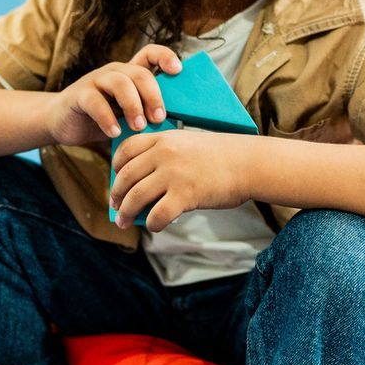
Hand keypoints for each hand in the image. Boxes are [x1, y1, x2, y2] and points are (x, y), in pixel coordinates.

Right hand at [43, 45, 180, 145]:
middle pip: (140, 73)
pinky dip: (107, 118)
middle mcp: (114, 72)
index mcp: (129, 74)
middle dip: (153, 96)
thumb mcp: (126, 115)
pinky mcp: (79, 94)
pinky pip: (95, 102)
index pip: (150, 53)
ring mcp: (95, 80)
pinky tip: (115, 132)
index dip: (165, 56)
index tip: (178, 70)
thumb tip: (175, 126)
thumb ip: (145, 113)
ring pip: (120, 83)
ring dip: (133, 106)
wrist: (63, 122)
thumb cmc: (102, 119)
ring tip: (139, 127)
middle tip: (158, 118)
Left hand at [110, 128, 256, 230]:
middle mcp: (164, 154)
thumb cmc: (223, 156)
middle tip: (115, 206)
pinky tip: (154, 226)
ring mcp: (173, 174)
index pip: (126, 149)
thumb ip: (166, 155)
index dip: (115, 166)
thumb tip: (145, 181)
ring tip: (123, 221)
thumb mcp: (189, 143)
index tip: (115, 179)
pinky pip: (157, 215)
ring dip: (126, 212)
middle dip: (116, 194)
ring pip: (135, 197)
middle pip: (126, 176)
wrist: (248, 163)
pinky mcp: (184, 195)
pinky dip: (152, 224)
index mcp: (164, 138)